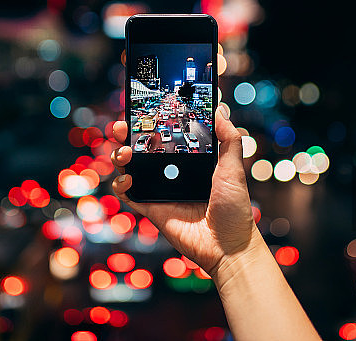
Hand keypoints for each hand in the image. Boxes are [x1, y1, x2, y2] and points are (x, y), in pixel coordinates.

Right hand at [111, 108, 257, 276]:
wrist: (228, 247)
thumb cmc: (235, 209)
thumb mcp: (234, 169)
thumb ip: (229, 139)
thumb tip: (220, 111)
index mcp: (189, 159)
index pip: (165, 134)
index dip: (152, 122)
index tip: (143, 110)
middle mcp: (171, 172)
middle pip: (142, 147)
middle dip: (127, 134)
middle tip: (122, 126)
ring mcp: (159, 190)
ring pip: (130, 167)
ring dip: (120, 156)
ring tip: (124, 152)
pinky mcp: (151, 209)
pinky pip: (128, 195)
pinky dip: (121, 185)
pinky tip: (128, 180)